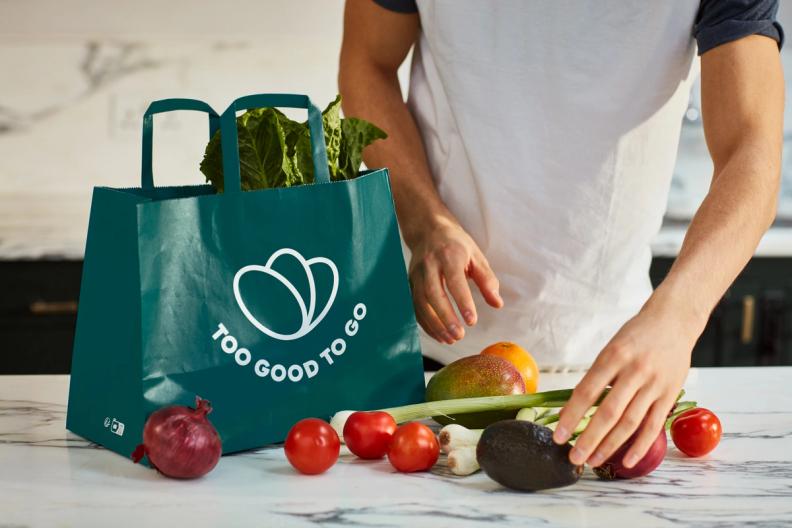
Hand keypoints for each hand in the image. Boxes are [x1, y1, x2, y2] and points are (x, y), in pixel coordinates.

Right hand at [407, 216, 502, 343]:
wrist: (428, 230)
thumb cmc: (457, 245)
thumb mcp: (476, 256)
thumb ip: (487, 280)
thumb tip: (497, 304)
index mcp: (449, 255)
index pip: (455, 281)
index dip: (463, 302)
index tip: (472, 320)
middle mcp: (429, 264)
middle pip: (433, 294)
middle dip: (446, 317)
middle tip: (459, 335)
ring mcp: (416, 274)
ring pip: (421, 303)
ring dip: (435, 324)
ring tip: (450, 339)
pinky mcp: (410, 283)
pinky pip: (415, 306)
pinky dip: (426, 323)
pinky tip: (439, 335)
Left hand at [553, 293, 705, 468]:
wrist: (674, 320)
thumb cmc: (636, 335)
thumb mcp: (611, 349)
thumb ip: (596, 378)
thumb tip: (573, 410)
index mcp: (613, 356)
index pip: (586, 392)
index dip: (570, 417)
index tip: (558, 436)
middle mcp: (634, 371)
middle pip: (608, 413)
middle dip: (589, 439)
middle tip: (574, 458)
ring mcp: (654, 384)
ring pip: (630, 423)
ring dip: (610, 446)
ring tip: (593, 461)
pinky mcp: (669, 394)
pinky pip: (653, 426)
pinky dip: (640, 446)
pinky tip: (627, 460)